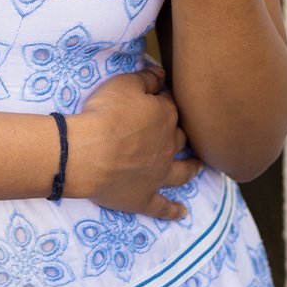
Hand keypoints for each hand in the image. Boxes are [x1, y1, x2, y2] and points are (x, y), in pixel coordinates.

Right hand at [66, 65, 201, 217]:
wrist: (88, 152)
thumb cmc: (105, 113)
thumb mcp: (124, 83)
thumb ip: (146, 78)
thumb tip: (163, 74)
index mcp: (165, 116)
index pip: (170, 105)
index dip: (165, 100)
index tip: (160, 97)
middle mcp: (168, 146)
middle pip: (179, 137)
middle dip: (180, 131)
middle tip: (178, 129)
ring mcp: (159, 175)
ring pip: (182, 172)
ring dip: (191, 168)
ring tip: (198, 167)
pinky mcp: (144, 197)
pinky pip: (162, 207)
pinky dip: (173, 210)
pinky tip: (182, 213)